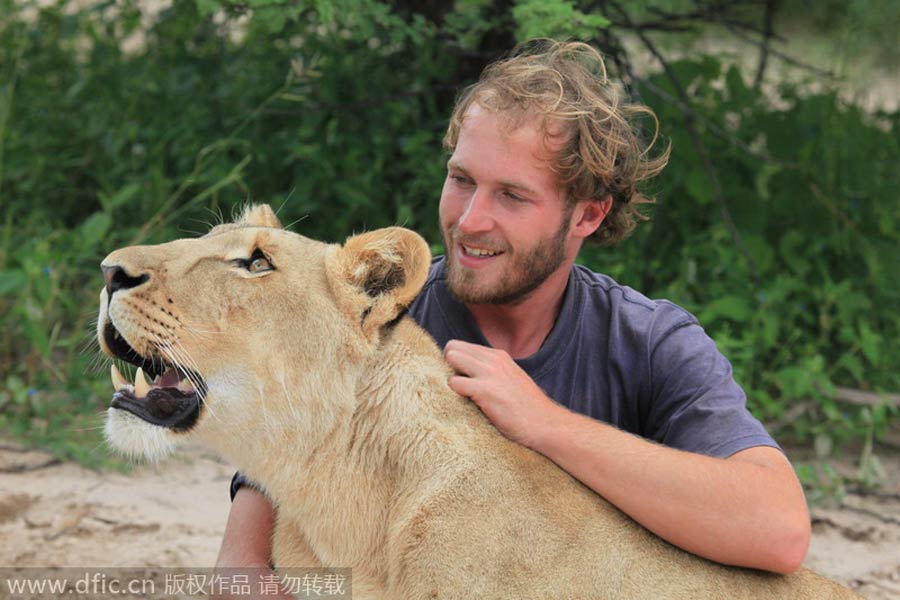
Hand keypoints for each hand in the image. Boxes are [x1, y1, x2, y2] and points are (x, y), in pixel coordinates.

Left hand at [443, 339, 559, 447]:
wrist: (545, 424)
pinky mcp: (485, 390)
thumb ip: (491, 371)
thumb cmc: (526, 408)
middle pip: (452, 347)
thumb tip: (468, 373)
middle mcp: (493, 360)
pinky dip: (453, 393)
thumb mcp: (510, 378)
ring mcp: (489, 373)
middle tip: (455, 387)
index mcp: (499, 356)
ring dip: (449, 377)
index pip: (462, 346)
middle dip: (447, 366)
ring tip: (460, 394)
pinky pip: (454, 382)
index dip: (455, 362)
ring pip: (451, 358)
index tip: (458, 378)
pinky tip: (465, 404)